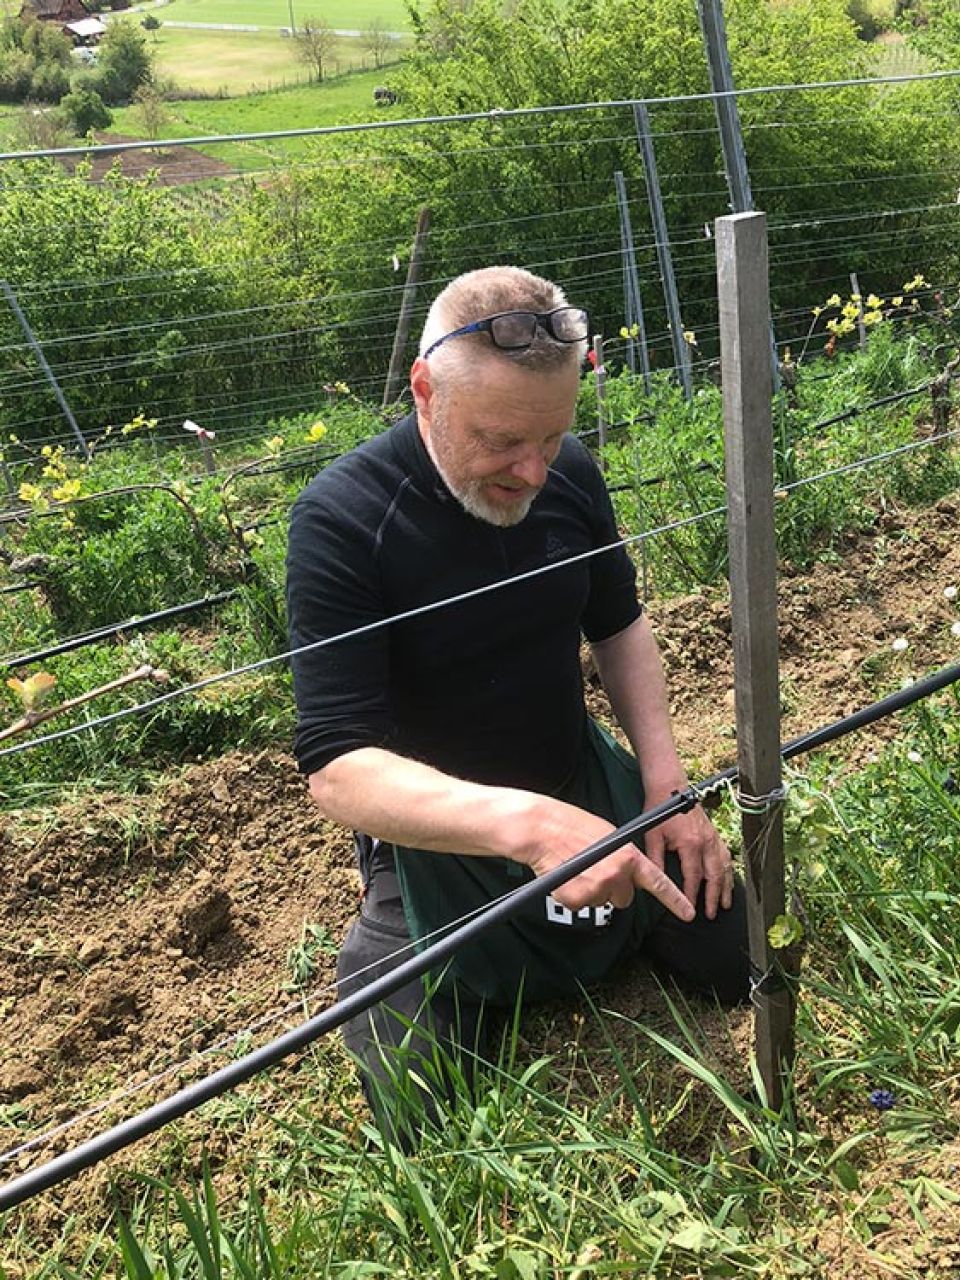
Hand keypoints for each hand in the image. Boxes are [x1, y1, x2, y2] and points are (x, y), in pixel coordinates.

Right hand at [512, 795, 695, 923]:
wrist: (542, 830)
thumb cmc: (572, 827)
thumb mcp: (609, 835)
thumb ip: (624, 856)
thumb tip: (628, 873)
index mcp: (628, 857)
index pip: (658, 883)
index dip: (675, 900)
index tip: (689, 914)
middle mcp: (617, 875)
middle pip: (625, 898)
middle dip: (613, 888)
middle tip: (595, 869)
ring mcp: (597, 889)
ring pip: (602, 901)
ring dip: (591, 890)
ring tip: (577, 868)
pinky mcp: (578, 900)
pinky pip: (581, 904)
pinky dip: (574, 895)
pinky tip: (567, 877)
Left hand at [642, 793, 733, 919]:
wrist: (670, 787)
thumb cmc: (660, 809)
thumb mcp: (653, 836)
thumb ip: (656, 860)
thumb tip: (654, 880)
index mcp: (691, 843)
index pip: (693, 876)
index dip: (692, 895)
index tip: (690, 908)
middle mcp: (706, 842)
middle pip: (714, 876)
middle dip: (713, 897)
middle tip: (711, 913)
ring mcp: (713, 838)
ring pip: (725, 867)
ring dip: (726, 887)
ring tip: (725, 903)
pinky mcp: (715, 834)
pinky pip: (726, 856)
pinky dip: (728, 871)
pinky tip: (728, 880)